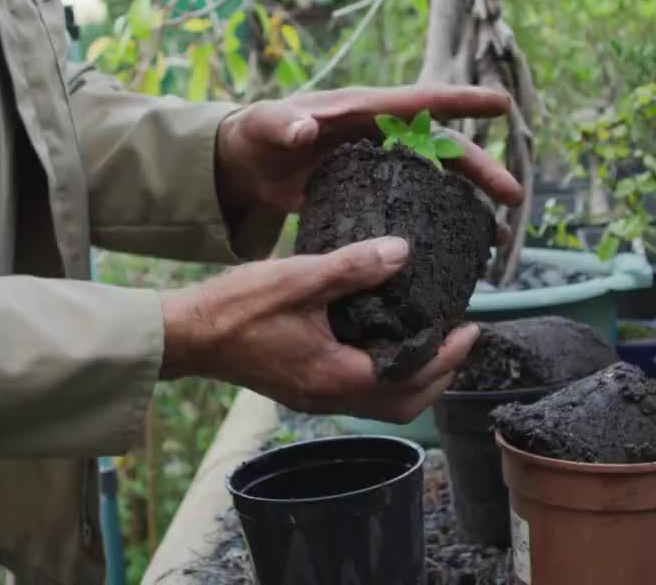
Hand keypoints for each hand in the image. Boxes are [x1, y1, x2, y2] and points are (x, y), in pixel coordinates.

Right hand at [159, 236, 478, 422]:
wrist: (187, 334)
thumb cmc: (237, 308)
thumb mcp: (300, 277)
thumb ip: (353, 266)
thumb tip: (403, 252)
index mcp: (334, 374)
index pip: (409, 377)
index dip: (446, 355)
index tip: (468, 327)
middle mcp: (328, 395)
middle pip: (402, 403)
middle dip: (438, 376)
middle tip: (459, 340)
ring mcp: (313, 396)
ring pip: (381, 402)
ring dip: (413, 379)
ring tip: (430, 341)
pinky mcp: (301, 387)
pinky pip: (357, 392)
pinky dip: (383, 375)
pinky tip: (383, 342)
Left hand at [215, 86, 524, 215]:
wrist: (245, 165)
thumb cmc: (256, 134)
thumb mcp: (264, 125)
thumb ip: (281, 123)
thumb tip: (305, 128)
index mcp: (364, 110)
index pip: (421, 102)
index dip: (462, 102)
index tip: (503, 105)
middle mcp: (382, 135)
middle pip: (442, 149)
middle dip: (480, 170)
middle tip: (514, 198)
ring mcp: (380, 166)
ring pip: (436, 182)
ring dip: (468, 205)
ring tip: (497, 236)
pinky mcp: (372, 194)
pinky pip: (414, 206)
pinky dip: (438, 225)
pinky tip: (457, 250)